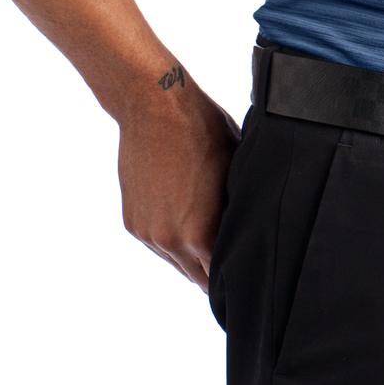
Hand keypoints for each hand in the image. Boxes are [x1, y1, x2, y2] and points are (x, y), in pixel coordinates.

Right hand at [115, 74, 240, 290]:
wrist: (155, 106)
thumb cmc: (203, 131)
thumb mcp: (235, 171)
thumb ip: (236, 210)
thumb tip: (251, 228)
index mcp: (200, 234)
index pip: (221, 276)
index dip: (236, 274)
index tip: (246, 272)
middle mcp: (170, 241)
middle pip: (197, 278)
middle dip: (213, 270)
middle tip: (231, 261)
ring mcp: (147, 232)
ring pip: (175, 262)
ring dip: (190, 256)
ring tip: (207, 235)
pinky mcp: (132, 221)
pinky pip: (156, 244)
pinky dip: (170, 239)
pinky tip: (185, 217)